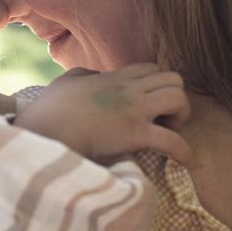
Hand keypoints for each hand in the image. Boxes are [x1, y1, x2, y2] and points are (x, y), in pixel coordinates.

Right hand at [15, 63, 191, 164]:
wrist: (45, 131)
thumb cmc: (50, 110)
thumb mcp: (66, 82)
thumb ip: (83, 75)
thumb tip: (92, 75)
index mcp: (114, 78)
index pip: (151, 68)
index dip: (157, 85)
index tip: (148, 105)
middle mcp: (129, 90)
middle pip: (174, 79)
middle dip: (176, 98)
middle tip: (163, 119)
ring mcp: (134, 111)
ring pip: (179, 99)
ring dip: (181, 117)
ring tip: (169, 133)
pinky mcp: (135, 134)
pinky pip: (173, 141)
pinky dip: (185, 152)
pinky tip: (186, 162)